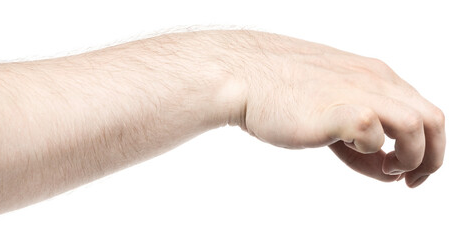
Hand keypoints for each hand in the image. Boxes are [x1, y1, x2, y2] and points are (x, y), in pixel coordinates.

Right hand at [220, 31, 444, 186]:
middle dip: (432, 157)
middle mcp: (374, 80)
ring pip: (418, 125)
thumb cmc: (279, 90)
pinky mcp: (339, 110)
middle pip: (433, 119)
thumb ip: (360, 135)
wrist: (243, 75)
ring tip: (387, 171)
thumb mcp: (331, 105)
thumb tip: (386, 168)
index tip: (406, 170)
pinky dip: (372, 152)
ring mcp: (359, 92)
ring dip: (413, 157)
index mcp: (374, 75)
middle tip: (411, 180)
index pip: (422, 111)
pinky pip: (375, 133)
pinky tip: (351, 153)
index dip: (425, 146)